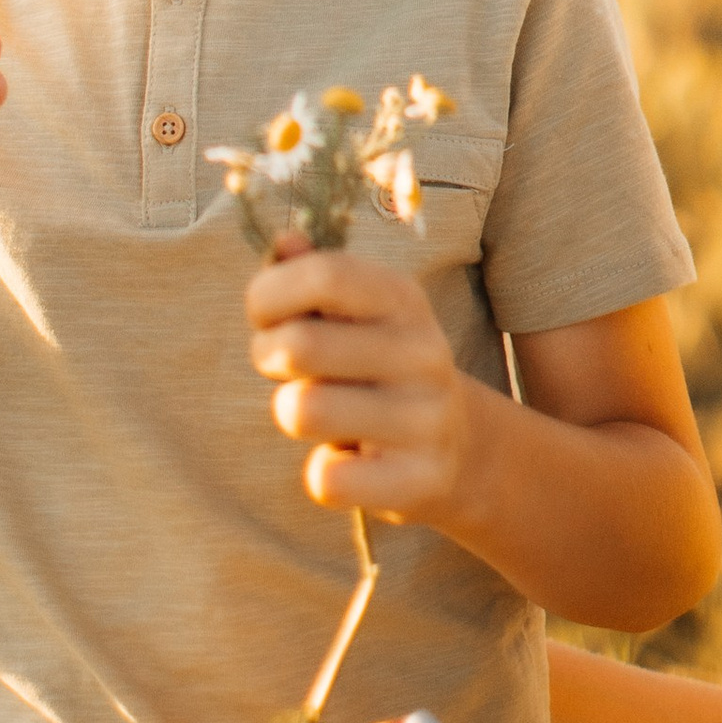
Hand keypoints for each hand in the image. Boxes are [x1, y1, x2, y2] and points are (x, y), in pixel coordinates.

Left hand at [246, 244, 472, 522]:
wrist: (457, 449)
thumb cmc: (377, 368)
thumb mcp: (357, 313)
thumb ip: (314, 274)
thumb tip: (283, 243)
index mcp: (403, 299)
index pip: (324, 274)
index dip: (270, 293)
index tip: (264, 315)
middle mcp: (422, 352)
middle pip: (300, 345)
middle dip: (268, 355)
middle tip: (283, 367)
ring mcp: (426, 418)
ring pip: (304, 410)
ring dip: (290, 412)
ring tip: (315, 410)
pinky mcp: (420, 479)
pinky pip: (327, 479)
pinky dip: (322, 472)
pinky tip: (346, 460)